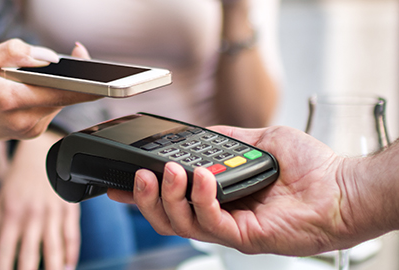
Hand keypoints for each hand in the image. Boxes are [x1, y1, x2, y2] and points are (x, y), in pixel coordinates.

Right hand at [0, 39, 96, 167]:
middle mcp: (25, 119)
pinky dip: (50, 94)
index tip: (103, 73)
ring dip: (59, 84)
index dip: (85, 81)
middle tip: (79, 56)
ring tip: (41, 74)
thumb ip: (17, 52)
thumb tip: (50, 57)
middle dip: (76, 76)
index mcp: (10, 100)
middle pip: (66, 95)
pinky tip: (35, 88)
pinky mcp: (35, 132)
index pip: (60, 91)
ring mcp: (31, 129)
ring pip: (61, 100)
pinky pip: (53, 107)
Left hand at [0, 131, 79, 269]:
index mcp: (12, 213)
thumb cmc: (20, 177)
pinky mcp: (70, 208)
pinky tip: (69, 265)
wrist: (44, 152)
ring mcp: (53, 213)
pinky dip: (72, 252)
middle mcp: (32, 215)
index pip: (4, 250)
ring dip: (54, 267)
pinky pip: (72, 235)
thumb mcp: (0, 198)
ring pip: (54, 248)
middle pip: (30, 254)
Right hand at [108, 125, 373, 255]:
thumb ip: (227, 139)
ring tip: (170, 171)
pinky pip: (211, 222)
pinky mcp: (244, 237)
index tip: (119, 180)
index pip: (171, 199)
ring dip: (169, 196)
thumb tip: (200, 134)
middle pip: (167, 218)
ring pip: (181, 224)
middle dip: (145, 198)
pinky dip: (201, 199)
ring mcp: (230, 228)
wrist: (341, 186)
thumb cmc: (308, 168)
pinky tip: (203, 178)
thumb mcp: (259, 141)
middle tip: (139, 175)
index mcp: (217, 197)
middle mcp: (219, 215)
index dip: (142, 194)